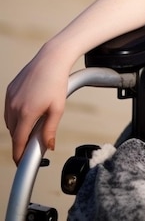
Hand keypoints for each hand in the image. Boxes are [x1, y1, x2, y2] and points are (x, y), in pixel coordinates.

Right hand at [4, 45, 71, 163]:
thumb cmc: (57, 82)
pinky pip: (9, 109)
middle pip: (14, 132)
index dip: (19, 155)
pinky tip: (29, 109)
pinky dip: (16, 114)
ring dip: (19, 127)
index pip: (18, 141)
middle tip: (35, 140)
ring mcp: (9, 98)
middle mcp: (14, 107)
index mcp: (26, 113)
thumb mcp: (57, 108)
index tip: (21, 163)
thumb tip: (48, 147)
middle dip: (22, 139)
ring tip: (35, 121)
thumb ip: (50, 130)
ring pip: (10, 122)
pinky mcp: (9, 90)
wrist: (51, 59)